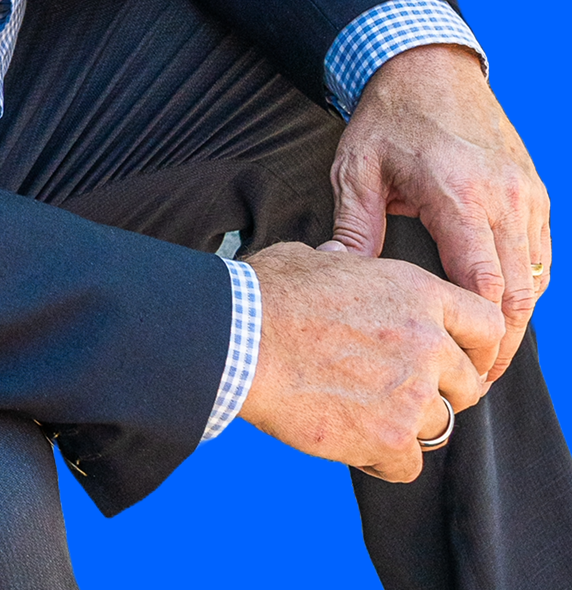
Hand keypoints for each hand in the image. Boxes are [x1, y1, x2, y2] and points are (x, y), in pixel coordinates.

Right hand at [239, 241, 503, 479]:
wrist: (239, 338)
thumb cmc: (268, 294)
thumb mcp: (317, 259)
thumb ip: (347, 266)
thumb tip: (341, 259)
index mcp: (417, 292)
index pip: (486, 324)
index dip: (474, 345)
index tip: (455, 358)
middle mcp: (427, 342)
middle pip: (469, 385)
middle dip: (441, 390)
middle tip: (401, 390)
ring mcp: (411, 393)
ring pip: (440, 426)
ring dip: (409, 425)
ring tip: (366, 414)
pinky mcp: (388, 438)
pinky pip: (409, 465)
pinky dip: (385, 459)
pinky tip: (354, 439)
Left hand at [331, 44, 550, 380]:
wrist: (427, 64)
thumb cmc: (388, 116)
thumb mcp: (357, 168)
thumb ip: (354, 227)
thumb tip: (341, 278)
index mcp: (458, 194)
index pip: (483, 284)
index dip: (478, 336)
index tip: (461, 368)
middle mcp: (503, 197)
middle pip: (518, 293)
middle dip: (501, 342)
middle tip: (473, 379)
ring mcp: (526, 193)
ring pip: (534, 278)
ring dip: (515, 318)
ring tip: (485, 352)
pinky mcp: (534, 190)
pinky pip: (540, 253)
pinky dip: (524, 285)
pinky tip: (498, 307)